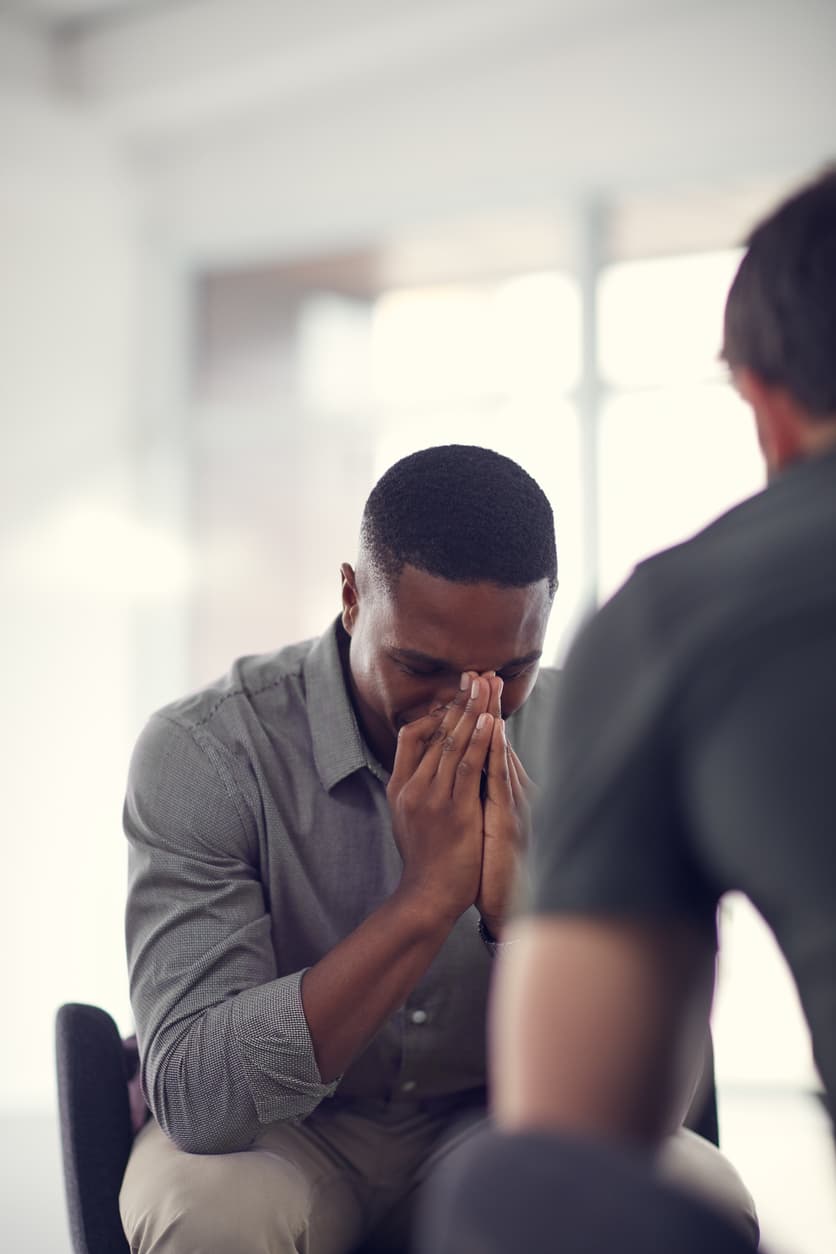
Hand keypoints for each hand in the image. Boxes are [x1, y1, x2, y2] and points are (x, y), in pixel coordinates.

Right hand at [387, 674, 494, 926]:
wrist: (427, 896)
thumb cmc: (425, 860)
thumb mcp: (408, 818)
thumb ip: (416, 789)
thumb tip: (427, 764)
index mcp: (399, 787)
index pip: (411, 735)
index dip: (434, 711)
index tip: (455, 694)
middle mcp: (412, 787)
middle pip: (435, 732)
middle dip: (458, 700)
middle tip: (475, 673)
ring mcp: (432, 798)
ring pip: (452, 743)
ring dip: (471, 710)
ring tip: (486, 684)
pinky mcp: (454, 811)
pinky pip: (467, 768)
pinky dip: (479, 741)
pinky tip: (490, 721)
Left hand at [477, 676, 537, 936]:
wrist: (505, 905)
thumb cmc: (492, 866)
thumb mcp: (484, 823)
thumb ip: (480, 796)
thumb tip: (465, 772)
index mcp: (504, 793)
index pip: (492, 745)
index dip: (485, 714)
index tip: (478, 683)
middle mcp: (513, 793)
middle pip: (498, 741)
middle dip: (489, 705)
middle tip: (483, 670)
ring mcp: (515, 805)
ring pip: (502, 753)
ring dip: (494, 717)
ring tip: (488, 686)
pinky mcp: (511, 821)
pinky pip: (502, 781)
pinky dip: (498, 752)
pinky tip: (494, 729)